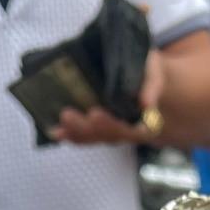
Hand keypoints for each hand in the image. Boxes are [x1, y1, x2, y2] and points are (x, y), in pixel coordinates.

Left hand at [50, 48, 164, 146]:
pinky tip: (55, 131)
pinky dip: (69, 134)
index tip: (94, 113)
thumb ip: (152, 86)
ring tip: (58, 123)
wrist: (143, 76)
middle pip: (106, 136)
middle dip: (85, 127)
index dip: (110, 124)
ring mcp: (111, 131)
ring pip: (93, 138)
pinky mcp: (97, 128)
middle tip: (67, 114)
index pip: (128, 131)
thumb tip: (146, 104)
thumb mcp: (154, 72)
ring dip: (74, 132)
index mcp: (146, 123)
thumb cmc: (147, 72)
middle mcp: (127, 131)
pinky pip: (83, 136)